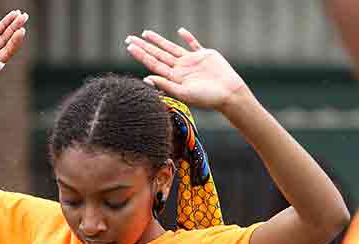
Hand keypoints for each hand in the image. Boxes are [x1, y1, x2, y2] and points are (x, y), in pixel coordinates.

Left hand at [125, 29, 247, 113]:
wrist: (230, 93)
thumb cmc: (208, 98)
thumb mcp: (185, 94)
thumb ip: (166, 85)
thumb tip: (146, 78)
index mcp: (175, 78)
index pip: (154, 64)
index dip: (141, 55)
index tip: (129, 47)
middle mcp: (181, 69)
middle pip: (158, 54)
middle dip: (144, 46)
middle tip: (129, 38)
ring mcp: (192, 62)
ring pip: (171, 48)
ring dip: (159, 41)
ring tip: (145, 33)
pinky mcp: (204, 56)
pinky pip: (194, 44)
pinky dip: (188, 38)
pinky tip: (180, 31)